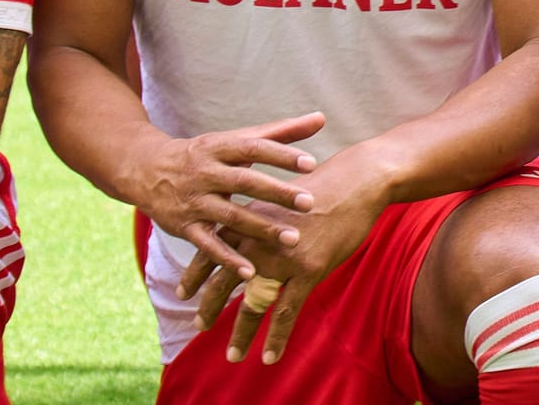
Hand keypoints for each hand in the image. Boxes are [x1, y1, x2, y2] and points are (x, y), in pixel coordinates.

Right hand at [132, 113, 322, 279]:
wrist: (145, 169)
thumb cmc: (206, 153)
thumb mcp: (236, 139)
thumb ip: (280, 131)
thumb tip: (322, 118)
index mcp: (220, 147)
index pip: (253, 148)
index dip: (281, 156)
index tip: (311, 164)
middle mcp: (206, 173)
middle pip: (244, 182)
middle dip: (277, 193)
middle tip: (309, 203)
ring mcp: (195, 201)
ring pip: (229, 216)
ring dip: (260, 229)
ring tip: (293, 239)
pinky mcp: (185, 227)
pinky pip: (207, 245)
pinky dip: (227, 258)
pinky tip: (251, 272)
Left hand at [178, 145, 391, 364]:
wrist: (356, 182)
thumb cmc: (322, 187)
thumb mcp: (277, 197)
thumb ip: (257, 219)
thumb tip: (245, 235)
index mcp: (246, 222)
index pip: (208, 254)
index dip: (193, 276)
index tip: (182, 293)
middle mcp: (256, 242)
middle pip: (222, 284)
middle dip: (209, 308)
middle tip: (200, 326)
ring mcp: (281, 259)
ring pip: (252, 305)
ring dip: (241, 334)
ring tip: (234, 356)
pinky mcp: (308, 270)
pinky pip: (286, 312)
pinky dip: (276, 337)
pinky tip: (270, 356)